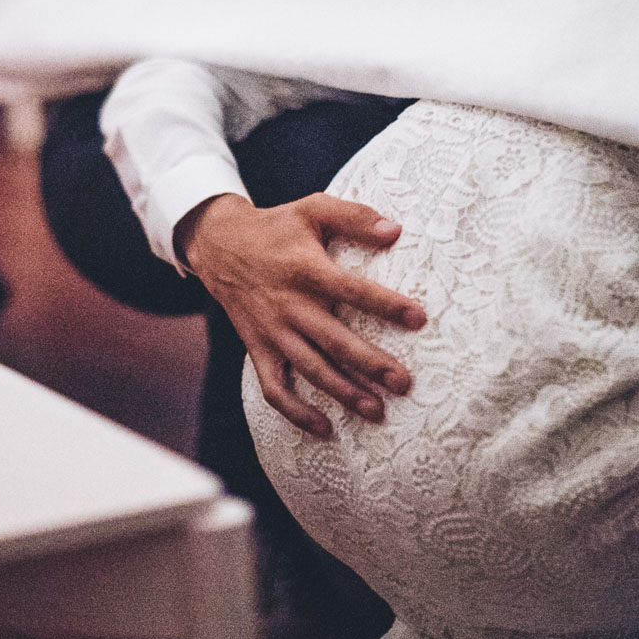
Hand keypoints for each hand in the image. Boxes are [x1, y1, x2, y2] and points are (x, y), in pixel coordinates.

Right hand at [176, 193, 425, 437]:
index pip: (352, 290)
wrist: (220, 245)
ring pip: (310, 369)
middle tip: (403, 383)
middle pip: (334, 341)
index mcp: (306, 269)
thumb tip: (396, 231)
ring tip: (377, 411)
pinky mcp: (258, 349)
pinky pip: (275, 389)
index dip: (385, 305)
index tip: (418, 319)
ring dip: (344, 392)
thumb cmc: (276, 227)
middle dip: (370, 365)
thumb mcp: (312, 209)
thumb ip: (354, 216)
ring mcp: (273, 332)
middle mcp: (290, 305)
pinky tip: (325, 428)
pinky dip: (296, 412)